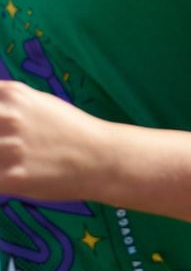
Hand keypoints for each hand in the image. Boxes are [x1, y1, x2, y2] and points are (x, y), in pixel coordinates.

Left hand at [0, 80, 106, 200]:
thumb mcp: (34, 103)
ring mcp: (7, 147)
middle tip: (4, 147)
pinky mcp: (8, 177)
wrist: (101, 158)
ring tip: (9, 162)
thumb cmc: (67, 131)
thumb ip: (4, 105)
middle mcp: (5, 116)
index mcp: (10, 94)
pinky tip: (8, 176)